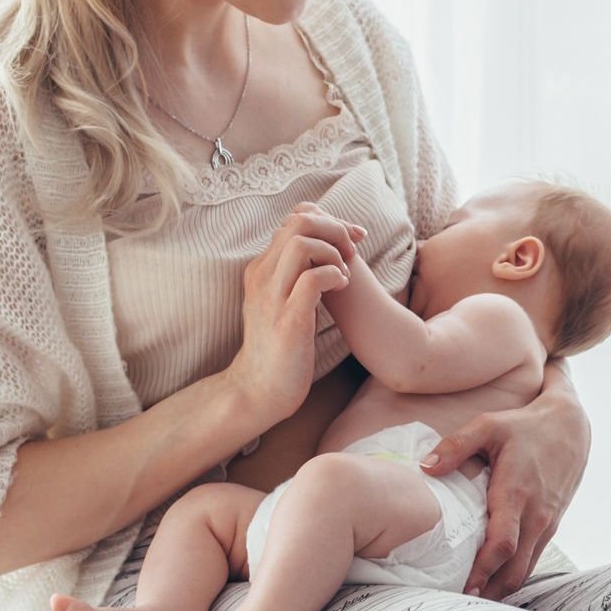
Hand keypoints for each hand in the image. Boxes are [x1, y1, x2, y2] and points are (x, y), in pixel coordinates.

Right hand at [223, 203, 366, 424]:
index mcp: (261, 269)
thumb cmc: (278, 347)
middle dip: (334, 229)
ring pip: (302, 244)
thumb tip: (322, 252)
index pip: (294, 220)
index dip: (329, 221)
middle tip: (353, 251)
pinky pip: (313, 280)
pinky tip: (342, 288)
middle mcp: (262, 276)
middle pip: (297, 222)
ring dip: (333, 252)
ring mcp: (272, 297)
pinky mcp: (288, 321)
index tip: (353, 238)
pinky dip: (334, 276)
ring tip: (344, 273)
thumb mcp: (279, 302)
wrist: (258, 390)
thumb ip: (293, 275)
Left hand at [424, 392, 591, 599]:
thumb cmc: (525, 427)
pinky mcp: (550, 526)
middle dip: (490, 591)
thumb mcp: (489, 426)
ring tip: (472, 604)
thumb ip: (456, 445)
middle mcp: (535, 515)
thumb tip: (425, 467)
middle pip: (514, 568)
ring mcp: (546, 523)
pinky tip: (492, 583)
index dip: (482, 570)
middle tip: (460, 608)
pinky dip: (513, 575)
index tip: (461, 588)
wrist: (570, 427)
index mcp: (516, 493)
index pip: (502, 543)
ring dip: (501, 589)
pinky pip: (532, 559)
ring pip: (525, 569)